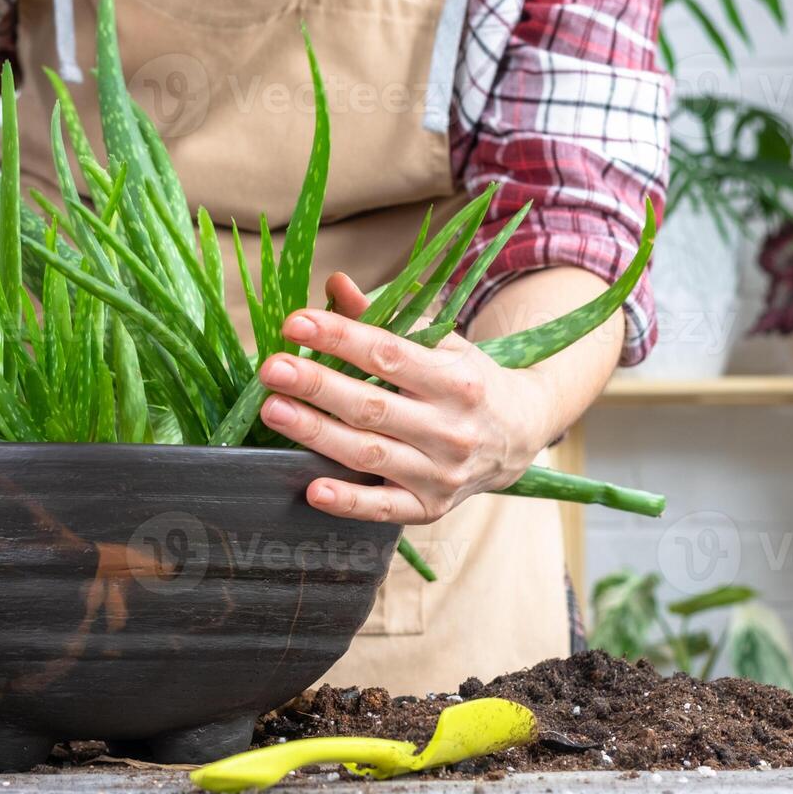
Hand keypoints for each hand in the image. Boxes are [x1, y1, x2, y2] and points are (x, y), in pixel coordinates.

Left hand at [256, 272, 554, 524]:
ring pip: (370, 453)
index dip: (339, 337)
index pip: (388, 354)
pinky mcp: (429, 508)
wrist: (520, 434)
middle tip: (272, 368)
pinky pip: (384, 508)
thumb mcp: (440, 343)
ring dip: (317, 433)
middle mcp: (451, 428)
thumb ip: (385, 318)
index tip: (295, 324)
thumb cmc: (466, 380)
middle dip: (317, 386)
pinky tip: (312, 489)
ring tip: (273, 410)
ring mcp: (441, 473)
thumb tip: (336, 285)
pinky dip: (348, 501)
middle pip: (372, 406)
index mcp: (455, 379)